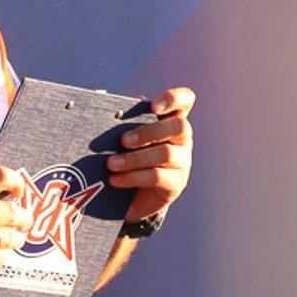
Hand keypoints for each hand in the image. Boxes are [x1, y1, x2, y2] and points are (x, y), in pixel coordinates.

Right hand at [0, 164, 35, 282]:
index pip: (3, 178)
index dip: (16, 181)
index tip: (17, 189)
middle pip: (15, 212)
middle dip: (23, 215)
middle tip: (24, 217)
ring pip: (11, 238)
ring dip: (14, 236)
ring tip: (12, 235)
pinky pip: (0, 258)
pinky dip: (0, 253)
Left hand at [107, 86, 194, 224]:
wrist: (131, 197)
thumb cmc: (128, 157)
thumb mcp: (126, 138)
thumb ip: (123, 121)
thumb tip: (111, 107)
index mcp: (170, 120)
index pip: (185, 100)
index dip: (174, 99)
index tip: (154, 106)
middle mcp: (182, 139)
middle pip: (179, 126)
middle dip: (149, 132)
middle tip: (123, 141)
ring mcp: (183, 162)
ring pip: (165, 153)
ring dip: (134, 158)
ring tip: (111, 164)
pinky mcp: (176, 184)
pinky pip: (157, 177)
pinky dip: (132, 177)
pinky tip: (115, 179)